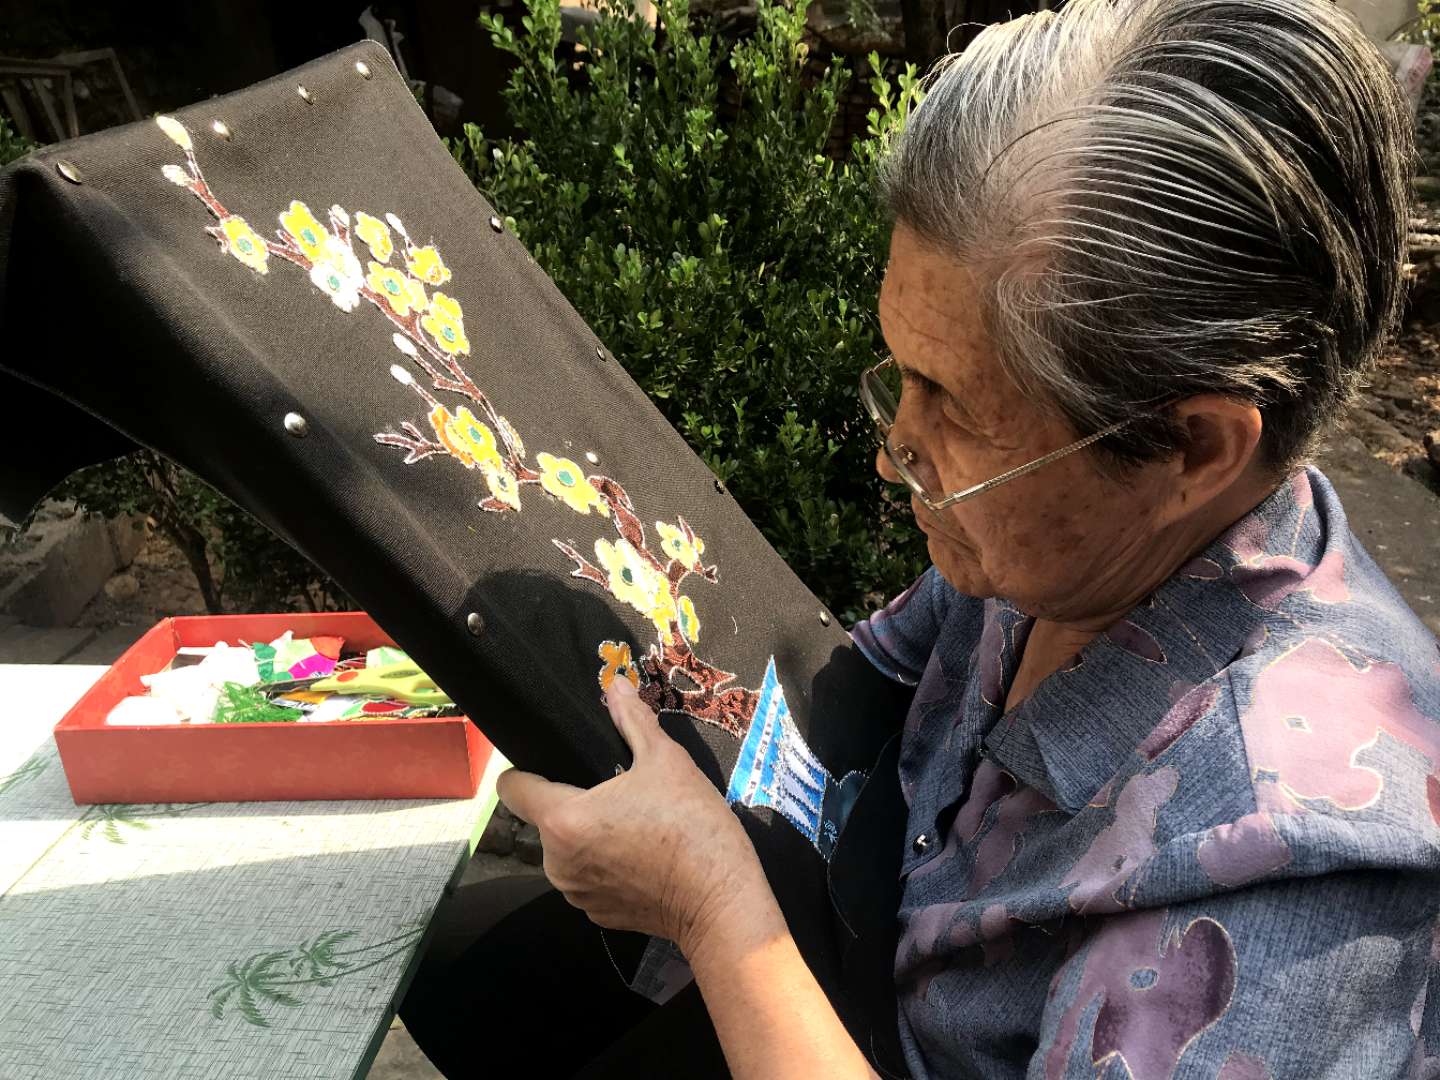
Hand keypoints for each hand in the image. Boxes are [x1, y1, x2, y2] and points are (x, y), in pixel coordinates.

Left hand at [497, 678, 766, 954]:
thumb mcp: (666, 760)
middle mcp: (557, 863)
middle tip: (619, 792)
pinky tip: (644, 856)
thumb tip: (616, 685)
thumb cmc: (690, 825)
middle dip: (574, 804)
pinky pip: (590, 880)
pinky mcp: (598, 916)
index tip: (552, 765)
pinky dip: (608, 867)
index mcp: (563, 819)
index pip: (513, 790)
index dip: (526, 771)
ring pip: (568, 852)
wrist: (721, 899)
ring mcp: (577, 894)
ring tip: (635, 824)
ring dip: (590, 837)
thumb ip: (632, 720)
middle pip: (547, 820)